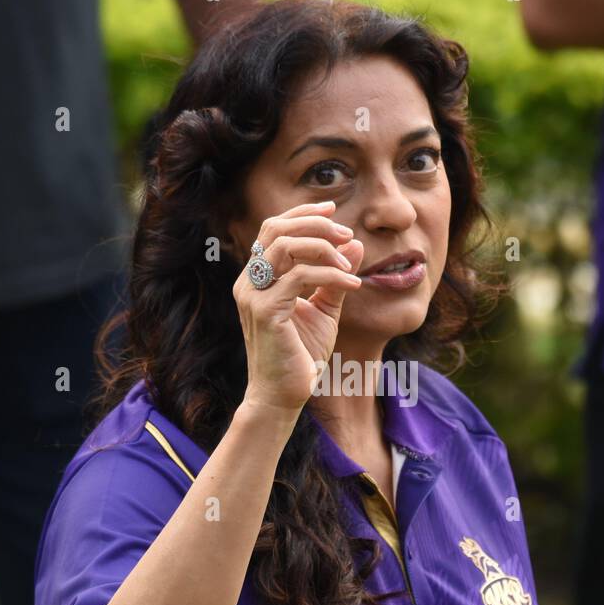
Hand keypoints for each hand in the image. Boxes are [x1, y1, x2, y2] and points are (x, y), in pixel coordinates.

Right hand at [232, 200, 363, 413]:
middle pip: (276, 228)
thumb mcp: (324, 309)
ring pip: (285, 246)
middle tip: (346, 234)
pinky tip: (353, 284)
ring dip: (323, 245)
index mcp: (257, 278)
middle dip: (314, 223)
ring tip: (349, 261)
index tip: (333, 209)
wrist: (284, 395)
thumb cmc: (300, 355)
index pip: (274, 229)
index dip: (302, 213)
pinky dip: (331, 274)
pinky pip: (299, 276)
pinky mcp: (265, 310)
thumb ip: (335, 276)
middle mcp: (249, 282)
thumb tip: (354, 243)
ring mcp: (253, 295)